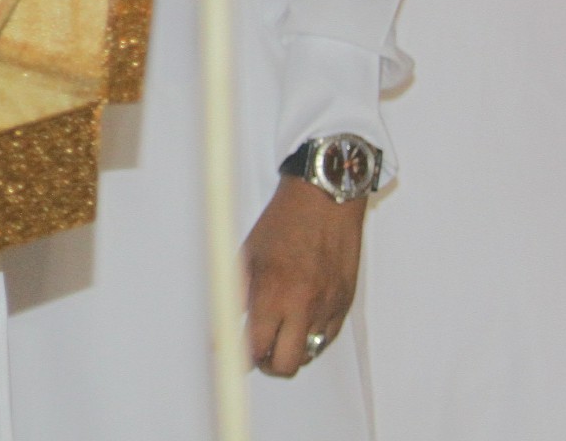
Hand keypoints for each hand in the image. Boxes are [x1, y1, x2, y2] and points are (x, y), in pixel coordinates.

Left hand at [244, 176, 364, 377]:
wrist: (325, 200)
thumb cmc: (284, 221)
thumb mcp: (248, 255)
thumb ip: (236, 293)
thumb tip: (221, 322)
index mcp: (271, 292)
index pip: (253, 347)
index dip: (239, 357)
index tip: (232, 356)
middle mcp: (301, 306)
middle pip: (284, 365)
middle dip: (267, 364)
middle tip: (258, 352)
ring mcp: (326, 308)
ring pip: (306, 355)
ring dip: (290, 350)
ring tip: (278, 332)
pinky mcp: (344, 305)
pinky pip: (326, 339)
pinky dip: (311, 338)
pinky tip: (299, 321)